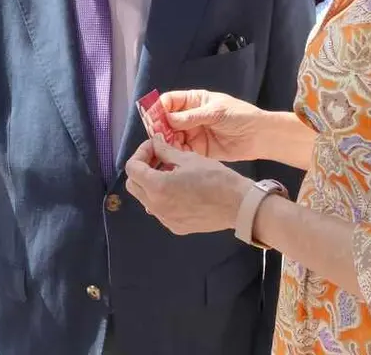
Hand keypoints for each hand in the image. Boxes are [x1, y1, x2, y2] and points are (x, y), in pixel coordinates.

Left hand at [124, 138, 249, 235]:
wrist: (238, 205)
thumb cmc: (215, 179)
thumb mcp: (189, 159)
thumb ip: (165, 151)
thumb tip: (155, 142)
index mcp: (157, 187)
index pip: (132, 168)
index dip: (140, 153)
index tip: (154, 147)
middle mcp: (156, 206)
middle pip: (134, 185)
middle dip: (141, 169)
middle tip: (158, 158)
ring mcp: (165, 219)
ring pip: (145, 198)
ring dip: (151, 183)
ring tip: (170, 172)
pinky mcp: (175, 227)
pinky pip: (159, 210)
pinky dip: (162, 197)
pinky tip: (179, 189)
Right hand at [158, 89, 270, 161]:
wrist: (260, 137)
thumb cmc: (240, 116)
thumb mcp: (215, 112)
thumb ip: (191, 116)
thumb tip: (168, 119)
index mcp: (194, 101)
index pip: (170, 101)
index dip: (159, 108)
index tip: (153, 118)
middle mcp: (190, 117)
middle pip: (167, 121)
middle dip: (160, 128)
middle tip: (156, 137)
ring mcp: (193, 133)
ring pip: (172, 137)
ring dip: (166, 142)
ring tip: (164, 149)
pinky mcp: (198, 150)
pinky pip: (181, 151)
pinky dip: (175, 154)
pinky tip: (172, 157)